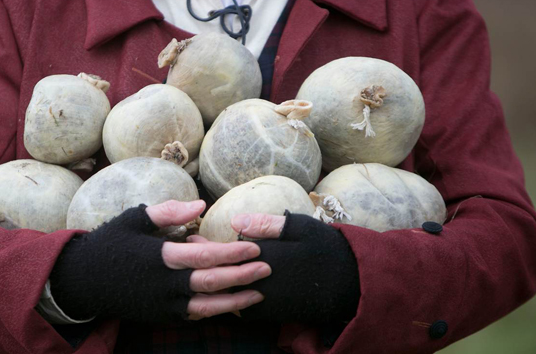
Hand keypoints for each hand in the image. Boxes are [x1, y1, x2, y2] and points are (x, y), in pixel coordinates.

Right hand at [49, 200, 268, 322]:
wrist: (83, 281)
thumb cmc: (110, 244)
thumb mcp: (135, 219)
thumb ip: (168, 213)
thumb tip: (200, 206)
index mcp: (159, 257)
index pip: (204, 256)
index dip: (231, 253)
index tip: (254, 247)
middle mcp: (164, 284)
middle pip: (211, 283)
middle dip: (242, 276)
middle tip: (268, 268)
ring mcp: (163, 304)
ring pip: (207, 307)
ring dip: (235, 301)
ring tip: (259, 294)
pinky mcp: (161, 316)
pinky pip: (194, 316)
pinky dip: (215, 311)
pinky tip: (233, 304)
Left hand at [195, 211, 360, 323]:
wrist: (349, 286)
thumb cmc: (325, 250)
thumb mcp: (300, 228)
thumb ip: (266, 225)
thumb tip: (235, 221)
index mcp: (263, 255)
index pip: (225, 251)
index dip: (205, 246)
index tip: (191, 239)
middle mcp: (258, 280)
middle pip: (221, 275)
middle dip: (202, 265)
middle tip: (187, 256)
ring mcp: (262, 300)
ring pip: (227, 294)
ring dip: (212, 283)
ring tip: (199, 272)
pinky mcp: (269, 314)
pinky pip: (240, 308)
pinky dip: (228, 300)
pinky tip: (222, 291)